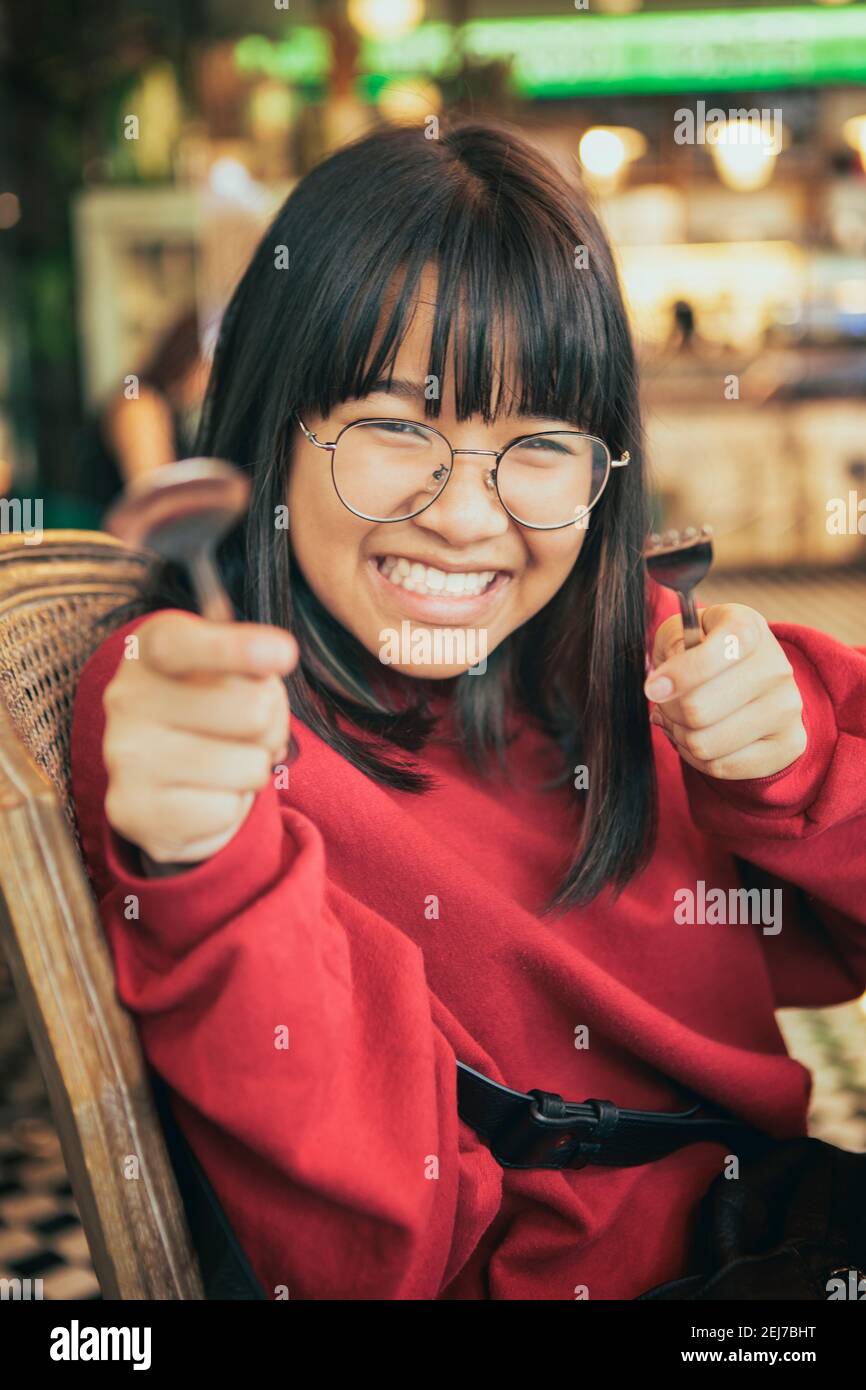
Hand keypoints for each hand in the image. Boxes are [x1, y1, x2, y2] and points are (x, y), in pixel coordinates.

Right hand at [103, 612, 297, 866]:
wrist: (165, 775)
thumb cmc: (211, 706)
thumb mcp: (230, 667)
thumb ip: (251, 658)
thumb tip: (275, 653)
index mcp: (150, 650)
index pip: (183, 645)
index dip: (235, 648)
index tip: (283, 653)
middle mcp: (127, 698)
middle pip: (253, 710)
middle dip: (272, 725)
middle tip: (251, 730)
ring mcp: (123, 756)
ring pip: (248, 767)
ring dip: (254, 770)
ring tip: (227, 763)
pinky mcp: (131, 811)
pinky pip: (225, 811)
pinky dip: (230, 809)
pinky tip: (203, 795)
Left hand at [645, 603, 806, 779]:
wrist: (751, 678)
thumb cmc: (706, 651)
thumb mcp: (681, 632)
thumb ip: (670, 646)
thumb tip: (662, 687)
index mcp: (748, 628)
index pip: (715, 654)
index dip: (678, 675)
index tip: (653, 688)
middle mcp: (776, 667)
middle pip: (697, 709)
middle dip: (669, 710)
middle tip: (667, 703)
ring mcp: (788, 708)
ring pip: (704, 744)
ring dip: (680, 736)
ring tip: (681, 721)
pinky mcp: (789, 744)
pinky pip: (721, 767)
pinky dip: (696, 758)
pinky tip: (699, 738)